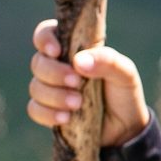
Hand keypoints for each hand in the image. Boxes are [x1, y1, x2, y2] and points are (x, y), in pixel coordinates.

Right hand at [27, 18, 148, 146]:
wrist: (126, 127)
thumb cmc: (124, 93)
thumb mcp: (125, 73)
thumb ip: (107, 61)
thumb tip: (79, 61)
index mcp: (74, 50)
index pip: (48, 33)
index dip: (45, 38)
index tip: (56, 51)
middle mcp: (58, 66)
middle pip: (38, 62)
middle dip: (54, 72)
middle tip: (77, 82)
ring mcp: (51, 90)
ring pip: (35, 87)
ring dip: (54, 95)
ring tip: (77, 104)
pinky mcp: (49, 112)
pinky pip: (34, 109)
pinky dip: (47, 113)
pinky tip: (66, 118)